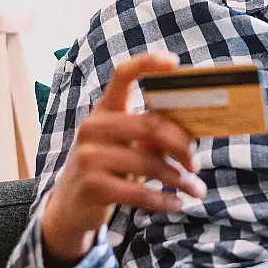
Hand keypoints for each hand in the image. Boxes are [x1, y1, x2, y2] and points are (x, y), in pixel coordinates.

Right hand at [42, 52, 206, 263]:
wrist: (70, 205)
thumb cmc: (109, 166)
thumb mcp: (126, 145)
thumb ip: (152, 135)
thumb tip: (192, 136)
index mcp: (105, 108)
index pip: (123, 75)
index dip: (148, 63)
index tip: (174, 62)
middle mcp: (94, 127)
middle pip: (150, 125)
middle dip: (181, 144)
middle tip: (197, 162)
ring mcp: (89, 156)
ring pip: (149, 163)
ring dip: (179, 179)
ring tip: (196, 189)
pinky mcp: (92, 187)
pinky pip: (139, 193)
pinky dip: (164, 200)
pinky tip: (178, 204)